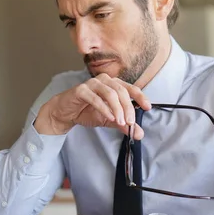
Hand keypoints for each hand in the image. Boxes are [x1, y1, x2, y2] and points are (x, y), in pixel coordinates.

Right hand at [34, 74, 150, 138]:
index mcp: (113, 84)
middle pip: (122, 92)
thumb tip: (139, 134)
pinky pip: (95, 98)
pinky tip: (109, 117)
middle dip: (128, 108)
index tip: (147, 107)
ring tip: (120, 122)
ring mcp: (92, 83)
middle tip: (131, 122)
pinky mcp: (81, 90)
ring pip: (110, 93)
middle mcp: (104, 80)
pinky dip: (104, 108)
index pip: (131, 88)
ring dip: (117, 109)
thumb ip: (124, 124)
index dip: (140, 97)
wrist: (65, 113)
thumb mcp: (109, 119)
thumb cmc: (87, 111)